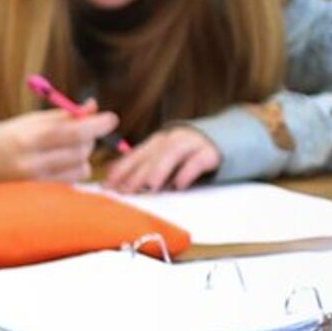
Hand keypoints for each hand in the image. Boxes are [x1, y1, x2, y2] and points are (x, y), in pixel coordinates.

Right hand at [0, 106, 119, 183]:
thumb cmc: (9, 138)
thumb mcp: (31, 121)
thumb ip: (63, 115)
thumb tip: (94, 107)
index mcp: (27, 139)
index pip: (71, 132)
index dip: (95, 125)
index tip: (112, 118)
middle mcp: (31, 163)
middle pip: (80, 151)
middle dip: (89, 138)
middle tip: (84, 131)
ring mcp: (36, 182)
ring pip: (82, 168)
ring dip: (82, 157)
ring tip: (65, 150)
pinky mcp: (41, 194)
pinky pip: (74, 181)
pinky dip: (74, 170)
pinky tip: (59, 165)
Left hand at [99, 124, 219, 195]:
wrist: (223, 141)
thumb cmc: (186, 155)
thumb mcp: (163, 158)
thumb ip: (140, 165)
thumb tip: (109, 173)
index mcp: (157, 142)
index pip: (135, 155)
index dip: (121, 170)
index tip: (108, 185)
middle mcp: (172, 140)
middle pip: (152, 156)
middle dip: (137, 173)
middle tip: (126, 191)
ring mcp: (192, 145)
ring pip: (173, 153)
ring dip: (160, 169)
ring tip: (150, 186)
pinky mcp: (210, 153)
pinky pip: (198, 161)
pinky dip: (188, 172)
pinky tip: (179, 185)